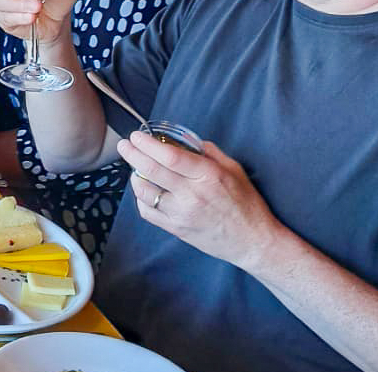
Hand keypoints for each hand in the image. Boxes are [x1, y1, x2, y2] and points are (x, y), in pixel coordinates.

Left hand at [119, 131, 282, 272]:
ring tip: (136, 169)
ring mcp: (182, 213)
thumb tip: (187, 141)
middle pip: (151, 170)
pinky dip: (141, 199)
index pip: (169, 155)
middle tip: (124, 145)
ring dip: (135, 176)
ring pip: (144, 191)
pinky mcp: (176, 229)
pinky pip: (147, 211)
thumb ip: (209, 153)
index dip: (147, 144)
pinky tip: (145, 192)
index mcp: (207, 175)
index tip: (137, 136)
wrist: (253, 241)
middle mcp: (192, 194)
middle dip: (132, 154)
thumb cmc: (246, 205)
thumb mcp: (234, 170)